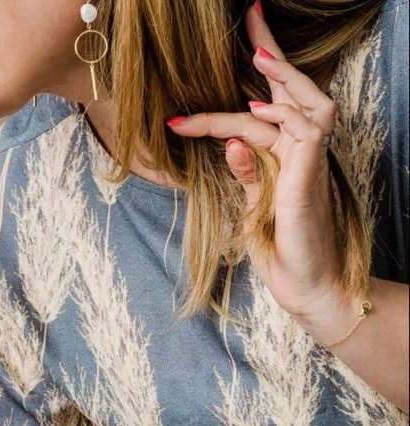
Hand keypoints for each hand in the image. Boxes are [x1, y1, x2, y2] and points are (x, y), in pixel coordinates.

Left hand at [167, 3, 356, 338]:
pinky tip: (254, 113)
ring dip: (278, 81)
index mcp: (286, 152)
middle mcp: (301, 151)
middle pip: (291, 90)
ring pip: (301, 107)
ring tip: (254, 58)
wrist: (307, 286)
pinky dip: (281, 122)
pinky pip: (302, 139)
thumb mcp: (252, 207)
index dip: (264, 60)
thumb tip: (229, 142)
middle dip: (271, 51)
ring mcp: (307, 165)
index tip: (246, 25)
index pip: (273, 98)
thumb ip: (245, 173)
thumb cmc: (281, 248)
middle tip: (249, 15)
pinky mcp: (307, 183)